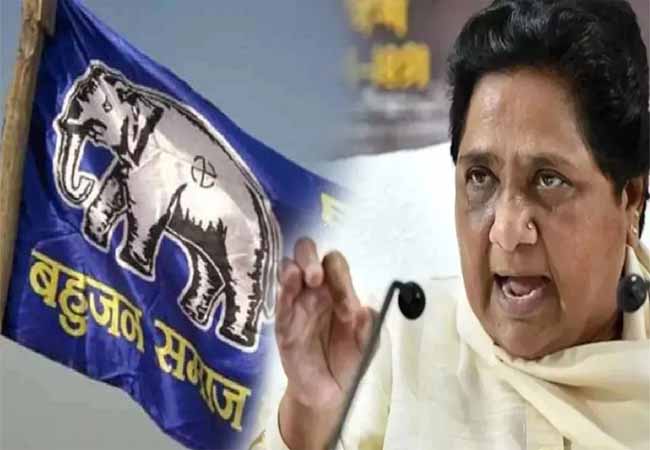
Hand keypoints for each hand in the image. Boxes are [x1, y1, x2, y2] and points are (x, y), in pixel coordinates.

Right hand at [275, 237, 375, 448]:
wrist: (329, 393)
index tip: (345, 305)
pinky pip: (279, 302)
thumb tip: (367, 310)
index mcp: (338, 290)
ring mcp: (296, 304)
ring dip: (293, 268)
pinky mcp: (283, 323)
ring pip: (287, 270)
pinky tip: (288, 290)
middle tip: (315, 277)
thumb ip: (369, 328)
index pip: (335, 265)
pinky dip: (282, 292)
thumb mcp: (367, 346)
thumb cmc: (349, 361)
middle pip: (306, 254)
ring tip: (302, 278)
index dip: (339, 275)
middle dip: (308, 257)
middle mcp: (315, 290)